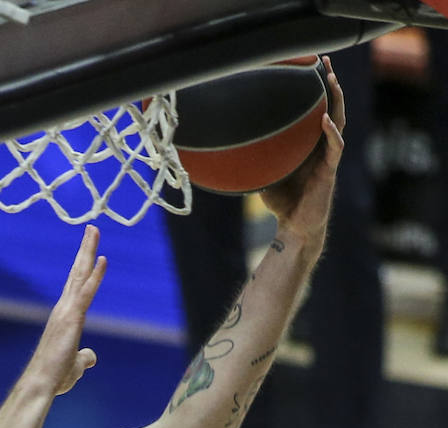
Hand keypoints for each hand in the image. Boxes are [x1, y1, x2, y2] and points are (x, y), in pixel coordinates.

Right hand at [28, 225, 106, 395]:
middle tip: (92, 228)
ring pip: (80, 276)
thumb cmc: (54, 378)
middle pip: (77, 273)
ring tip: (94, 230)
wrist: (41, 384)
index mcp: (64, 317)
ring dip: (88, 252)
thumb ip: (84, 358)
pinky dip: (95, 276)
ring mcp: (66, 312)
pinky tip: (103, 259)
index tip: (91, 249)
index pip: (76, 286)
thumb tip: (91, 357)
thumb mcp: (75, 366)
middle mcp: (63, 309)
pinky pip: (86, 292)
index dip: (84, 266)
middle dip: (85, 249)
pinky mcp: (72, 318)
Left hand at [259, 56, 343, 245]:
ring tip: (330, 79)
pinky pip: (334, 147)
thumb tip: (229, 142)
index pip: (315, 109)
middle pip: (331, 106)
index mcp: (309, 143)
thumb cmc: (281, 201)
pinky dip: (330, 133)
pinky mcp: (329, 171)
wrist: (294, 227)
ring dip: (336, 99)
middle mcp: (321, 145)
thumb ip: (256, 156)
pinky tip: (324, 119)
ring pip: (338, 120)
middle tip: (324, 60)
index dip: (314, 88)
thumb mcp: (264, 173)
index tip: (309, 65)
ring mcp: (328, 156)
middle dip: (330, 83)